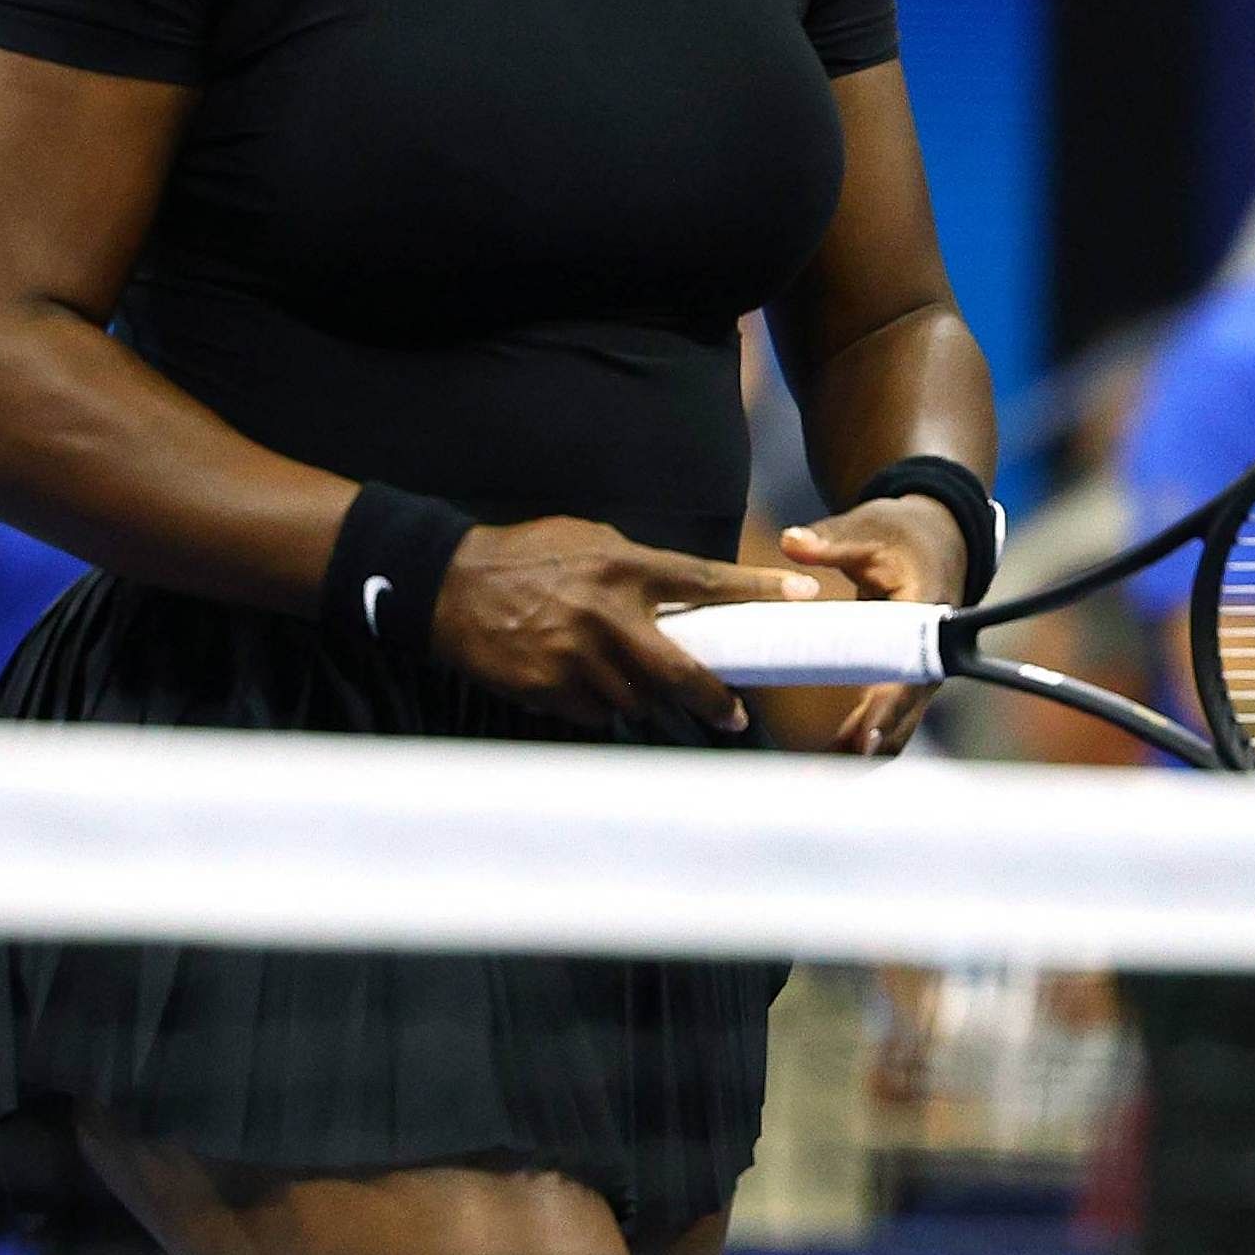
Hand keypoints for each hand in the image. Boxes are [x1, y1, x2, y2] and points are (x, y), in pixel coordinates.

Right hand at [426, 518, 818, 736]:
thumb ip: (640, 570)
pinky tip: (580, 682)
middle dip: (715, 699)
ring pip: (637, 700)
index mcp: (624, 566)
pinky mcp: (550, 690)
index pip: (706, 581)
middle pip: (682, 673)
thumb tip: (688, 601)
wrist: (450, 586)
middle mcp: (607, 614)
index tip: (804, 597)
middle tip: (735, 712)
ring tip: (630, 682)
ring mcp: (578, 657)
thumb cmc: (527, 556)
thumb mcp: (590, 541)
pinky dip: (598, 703)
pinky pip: (595, 711)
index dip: (758, 591)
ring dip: (645, 699)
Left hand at [779, 491, 966, 754]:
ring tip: (811, 784)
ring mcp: (919, 674)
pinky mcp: (904, 681)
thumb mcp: (869, 528)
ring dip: (860, 759)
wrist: (937, 540)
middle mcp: (930, 656)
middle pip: (902, 718)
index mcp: (927, 616)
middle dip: (865, 752)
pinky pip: (886, 722)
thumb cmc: (903, 535)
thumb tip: (792, 543)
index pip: (906, 675)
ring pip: (896, 730)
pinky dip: (860, 746)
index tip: (862, 741)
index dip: (885, 711)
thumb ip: (830, 539)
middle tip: (820, 779)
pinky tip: (823, 766)